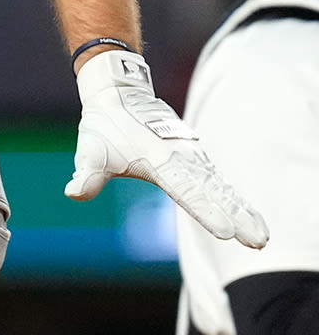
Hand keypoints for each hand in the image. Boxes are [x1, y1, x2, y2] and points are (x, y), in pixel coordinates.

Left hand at [68, 48, 267, 246]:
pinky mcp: (195, 160)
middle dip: (237, 217)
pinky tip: (250, 216)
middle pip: (214, 193)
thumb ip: (86, 174)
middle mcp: (183, 159)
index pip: (187, 191)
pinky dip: (235, 199)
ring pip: (222, 188)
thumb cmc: (104, 126)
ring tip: (261, 236)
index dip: (207, 211)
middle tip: (258, 240)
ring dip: (242, 210)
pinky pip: (219, 182)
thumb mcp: (90, 150)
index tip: (226, 231)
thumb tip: (73, 193)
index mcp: (160, 160)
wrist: (119, 95)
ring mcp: (193, 158)